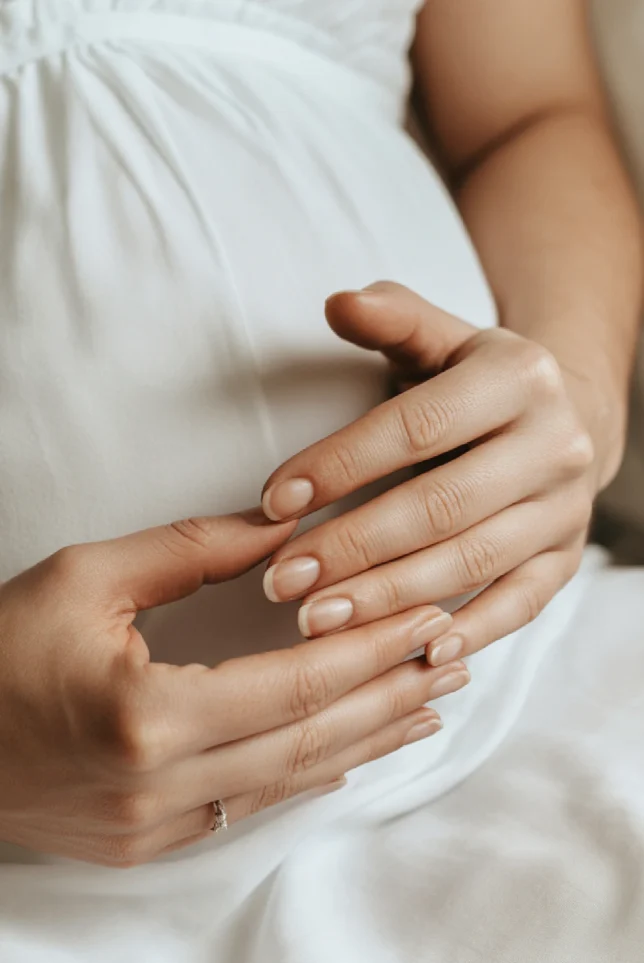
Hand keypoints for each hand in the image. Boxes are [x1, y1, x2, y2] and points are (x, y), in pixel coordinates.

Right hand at [0, 509, 459, 866]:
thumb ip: (193, 549)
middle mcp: (161, 786)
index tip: (432, 621)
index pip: (297, 684)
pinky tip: (353, 750)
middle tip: (455, 660)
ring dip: (367, 739)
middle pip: (312, 739)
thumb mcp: (85, 576)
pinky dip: (310, 772)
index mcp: (148, 715)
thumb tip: (285, 524)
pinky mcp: (150, 841)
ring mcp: (157, 825)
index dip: (373, 651)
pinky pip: (252, 806)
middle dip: (392, 695)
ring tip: (428, 705)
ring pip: (292, 780)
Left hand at [260, 282, 596, 664]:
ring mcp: (566, 508)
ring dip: (390, 598)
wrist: (565, 418)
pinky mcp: (567, 559)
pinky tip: (414, 656)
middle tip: (282, 582)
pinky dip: (471, 632)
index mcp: (518, 377)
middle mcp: (554, 444)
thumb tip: (337, 303)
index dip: (341, 465)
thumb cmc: (473, 381)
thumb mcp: (438, 339)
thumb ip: (392, 319)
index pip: (417, 427)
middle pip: (441, 505)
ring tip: (316, 622)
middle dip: (354, 547)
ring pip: (473, 561)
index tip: (273, 503)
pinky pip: (521, 604)